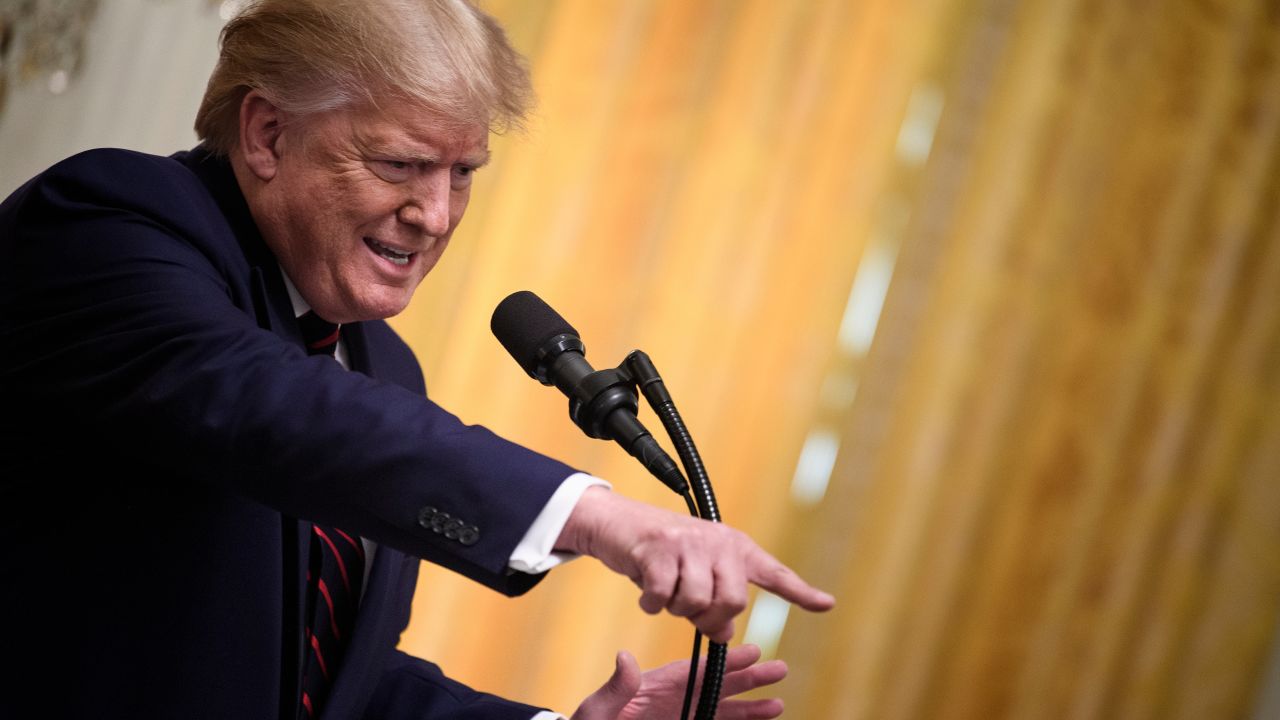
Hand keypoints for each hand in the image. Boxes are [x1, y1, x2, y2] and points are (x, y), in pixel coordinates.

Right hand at [556, 487, 833, 641]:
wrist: (618, 523)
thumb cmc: (661, 554)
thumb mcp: (696, 571)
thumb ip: (716, 598)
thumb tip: (727, 633)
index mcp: (735, 547)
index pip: (773, 573)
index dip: (800, 592)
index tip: (826, 604)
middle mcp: (718, 542)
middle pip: (731, 602)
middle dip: (709, 619)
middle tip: (689, 611)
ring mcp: (688, 543)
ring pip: (695, 602)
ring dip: (675, 609)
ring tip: (666, 592)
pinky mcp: (658, 548)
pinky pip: (662, 597)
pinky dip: (651, 604)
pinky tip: (646, 592)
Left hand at [572, 644, 786, 719]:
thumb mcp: (599, 708)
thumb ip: (617, 687)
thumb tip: (625, 657)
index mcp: (658, 686)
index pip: (698, 671)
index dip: (726, 662)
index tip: (753, 651)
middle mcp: (675, 701)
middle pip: (718, 687)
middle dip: (749, 679)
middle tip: (780, 669)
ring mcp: (682, 718)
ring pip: (723, 711)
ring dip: (750, 708)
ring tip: (778, 703)